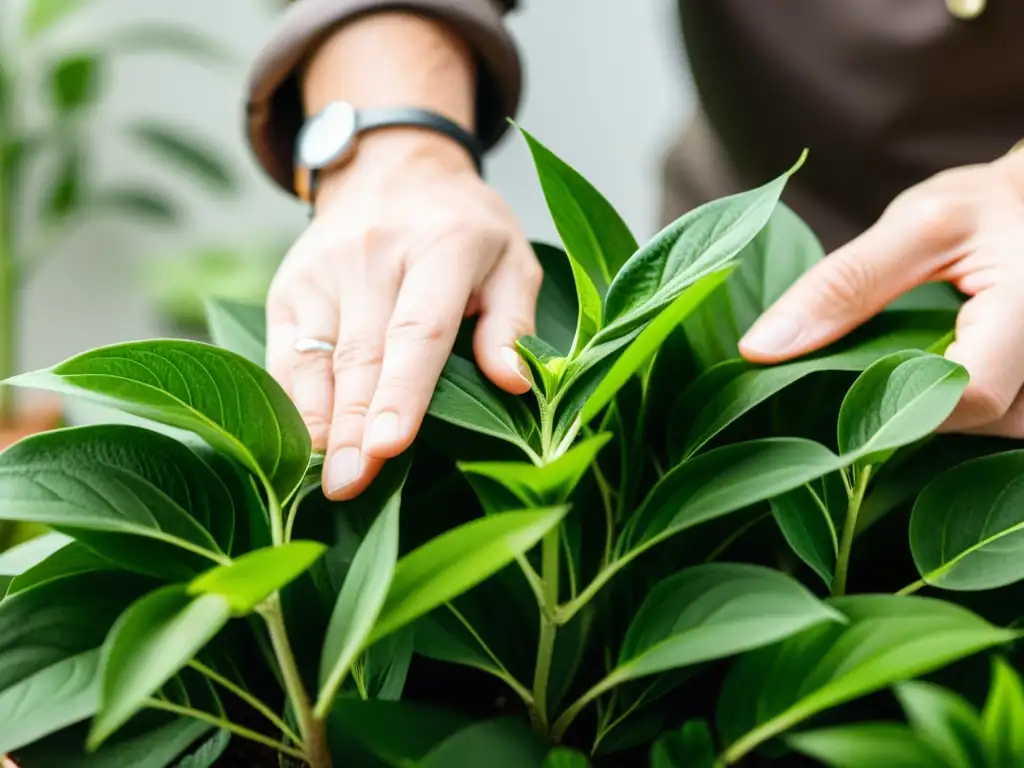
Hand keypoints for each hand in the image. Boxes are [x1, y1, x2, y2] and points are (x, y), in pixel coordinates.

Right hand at [266, 130, 538, 498]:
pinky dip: (292, 403)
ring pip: (314, 360)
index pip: (419, 328)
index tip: (391, 445)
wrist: (390, 167)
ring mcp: (323, 272)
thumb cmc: (463, 226)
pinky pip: (284, 356)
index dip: (404, 390)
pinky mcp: (289, 288)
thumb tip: (515, 384)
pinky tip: (304, 445)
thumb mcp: (511, 257)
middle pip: (361, 355)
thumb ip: (513, 321)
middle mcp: (374, 256)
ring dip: (318, 424)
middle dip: (355, 428)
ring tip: (324, 479)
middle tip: (351, 486)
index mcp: (441, 248)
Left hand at [739, 148, 1023, 436]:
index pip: (969, 392)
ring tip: (910, 365)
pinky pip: (1010, 424)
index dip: (901, 402)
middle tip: (870, 369)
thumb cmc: (987, 208)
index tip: (845, 384)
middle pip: (982, 422)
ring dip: (946, 411)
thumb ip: (842, 284)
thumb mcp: (915, 226)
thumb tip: (759, 350)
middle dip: (917, 405)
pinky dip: (968, 412)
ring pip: (999, 432)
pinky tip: (938, 379)